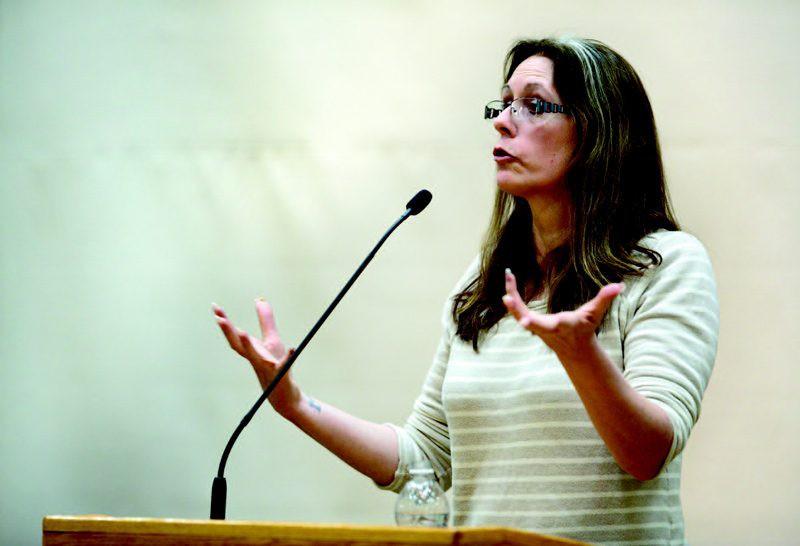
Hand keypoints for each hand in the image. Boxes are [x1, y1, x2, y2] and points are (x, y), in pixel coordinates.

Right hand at [212, 299, 300, 413]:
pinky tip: (292, 348)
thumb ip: (265, 320)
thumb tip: (259, 299)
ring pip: (255, 358)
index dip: (224, 321)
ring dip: (248, 346)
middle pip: (238, 346)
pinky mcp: (281, 375)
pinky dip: (288, 357)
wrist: (283, 393)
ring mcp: (267, 368)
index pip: (234, 334)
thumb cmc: (275, 365)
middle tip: (219, 318)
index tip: (214, 306)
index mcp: (251, 350)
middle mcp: (255, 359)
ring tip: (242, 333)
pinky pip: (284, 366)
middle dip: (228, 332)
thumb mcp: (271, 339)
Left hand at [501, 268, 623, 360]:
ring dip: (511, 297)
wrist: (574, 348)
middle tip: (506, 296)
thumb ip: (605, 299)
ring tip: (508, 277)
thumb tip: (620, 285)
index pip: (550, 325)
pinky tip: (508, 281)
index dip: (536, 324)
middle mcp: (546, 328)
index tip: (523, 322)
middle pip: (527, 320)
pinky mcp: (529, 323)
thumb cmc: (585, 327)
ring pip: (518, 314)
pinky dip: (512, 297)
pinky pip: (517, 310)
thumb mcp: (595, 313)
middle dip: (516, 310)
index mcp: (562, 325)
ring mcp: (535, 327)